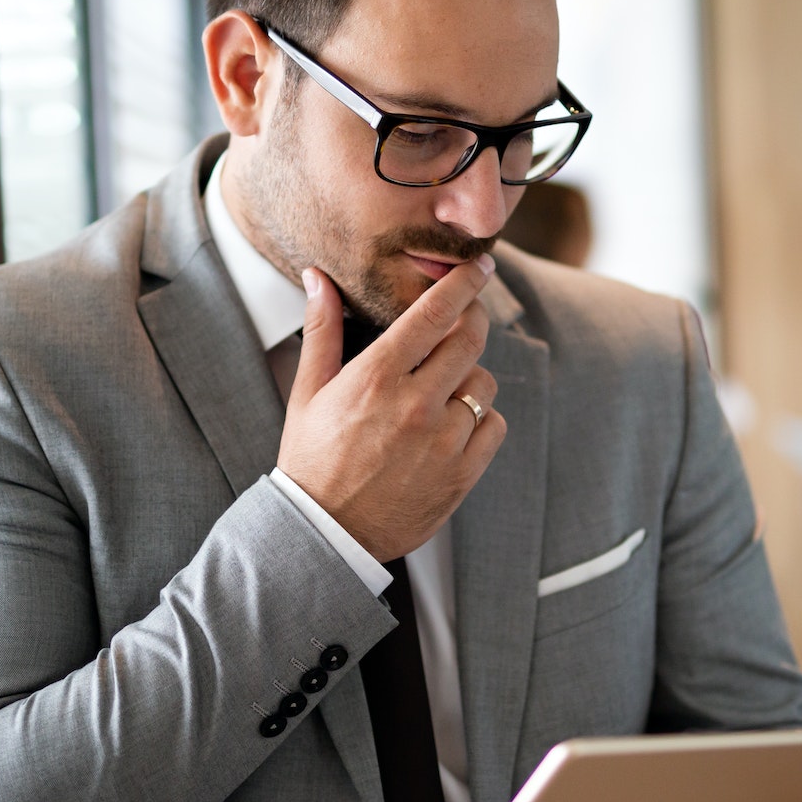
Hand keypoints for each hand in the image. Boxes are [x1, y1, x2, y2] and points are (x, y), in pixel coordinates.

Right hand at [277, 258, 508, 561]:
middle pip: (470, 339)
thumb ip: (322, 330)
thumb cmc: (312, 459)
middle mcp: (415, 405)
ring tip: (444, 389)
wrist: (325, 534)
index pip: (435, 312)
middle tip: (464, 320)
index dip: (465, 282)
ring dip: (471, 378)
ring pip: (484, 385)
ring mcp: (442, 442)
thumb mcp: (307, 392)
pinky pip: (494, 427)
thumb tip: (318, 278)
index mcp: (376, 378)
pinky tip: (454, 426)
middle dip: (472, 320)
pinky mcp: (461, 475)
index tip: (479, 267)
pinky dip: (481, 421)